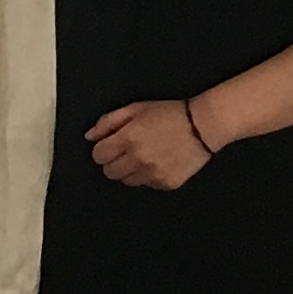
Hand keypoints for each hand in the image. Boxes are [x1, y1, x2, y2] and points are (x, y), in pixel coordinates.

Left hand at [85, 97, 212, 189]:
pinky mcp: (166, 184)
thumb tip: (90, 136)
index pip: (98, 156)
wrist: (201, 127)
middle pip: (110, 172)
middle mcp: (138, 160)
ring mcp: (152, 174)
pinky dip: (148, 176)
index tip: (110, 145)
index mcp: (127, 139)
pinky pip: (146, 185)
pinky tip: (158, 162)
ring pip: (126, 181)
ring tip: (144, 155)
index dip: (102, 149)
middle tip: (127, 150)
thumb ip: (108, 122)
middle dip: (113, 161)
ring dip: (129, 170)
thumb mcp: (135, 108)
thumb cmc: (168, 114)